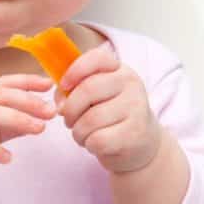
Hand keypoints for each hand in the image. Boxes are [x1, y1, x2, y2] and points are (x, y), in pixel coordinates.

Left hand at [54, 42, 162, 173]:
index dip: (74, 70)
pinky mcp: (135, 134)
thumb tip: (61, 104)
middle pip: (87, 90)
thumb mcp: (97, 96)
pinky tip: (95, 144)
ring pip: (90, 120)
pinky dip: (89, 145)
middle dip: (70, 110)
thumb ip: (74, 90)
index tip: (64, 86)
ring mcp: (136, 108)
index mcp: (120, 70)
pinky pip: (98, 140)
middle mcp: (131, 84)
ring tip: (83, 135)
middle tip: (69, 120)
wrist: (142, 142)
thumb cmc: (111, 116)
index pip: (96, 58)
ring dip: (78, 132)